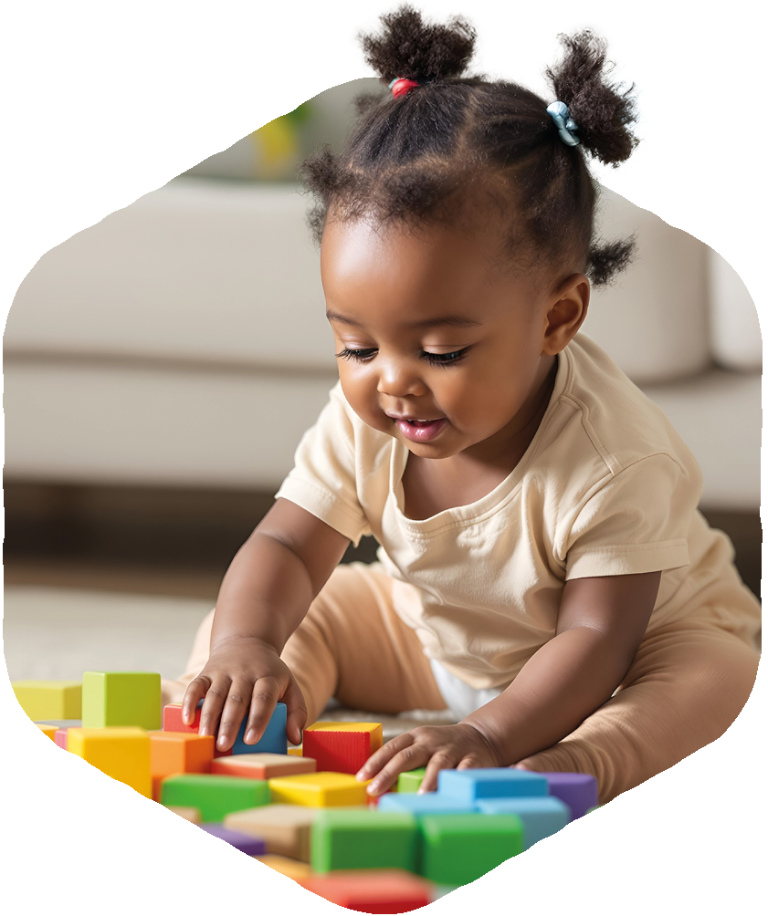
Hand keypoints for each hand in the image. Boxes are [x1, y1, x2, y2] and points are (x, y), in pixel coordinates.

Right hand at [181, 636, 306, 751]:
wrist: (247, 642)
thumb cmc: (269, 673)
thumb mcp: (289, 686)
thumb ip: (296, 712)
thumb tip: (294, 738)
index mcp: (268, 677)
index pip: (263, 697)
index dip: (258, 718)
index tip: (251, 739)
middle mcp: (245, 673)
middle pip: (237, 698)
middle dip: (229, 723)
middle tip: (223, 745)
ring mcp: (224, 671)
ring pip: (215, 694)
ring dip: (208, 716)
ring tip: (205, 737)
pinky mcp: (207, 672)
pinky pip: (196, 686)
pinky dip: (189, 701)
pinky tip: (187, 719)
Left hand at [356, 723, 502, 795]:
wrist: (481, 737)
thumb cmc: (442, 748)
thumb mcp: (422, 747)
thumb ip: (404, 762)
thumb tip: (377, 787)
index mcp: (416, 737)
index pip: (391, 748)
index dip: (375, 762)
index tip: (361, 778)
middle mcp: (431, 741)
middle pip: (407, 756)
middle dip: (389, 773)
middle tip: (375, 790)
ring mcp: (452, 749)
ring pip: (437, 763)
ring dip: (427, 780)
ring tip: (419, 797)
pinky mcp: (473, 759)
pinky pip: (465, 770)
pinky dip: (457, 780)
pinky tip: (451, 792)